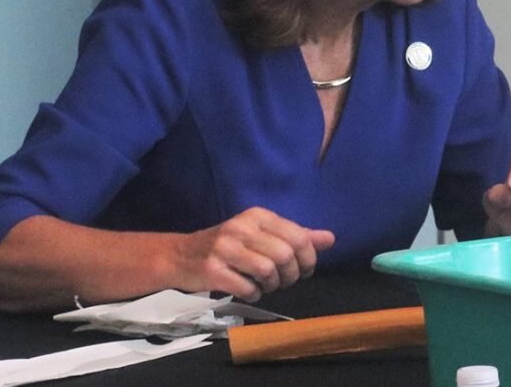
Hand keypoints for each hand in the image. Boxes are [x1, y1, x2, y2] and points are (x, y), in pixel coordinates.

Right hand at [170, 207, 333, 300]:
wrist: (179, 257)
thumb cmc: (228, 247)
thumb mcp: (261, 235)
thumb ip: (296, 236)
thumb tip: (330, 239)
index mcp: (258, 216)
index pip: (298, 236)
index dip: (308, 259)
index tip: (305, 271)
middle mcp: (242, 227)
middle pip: (285, 255)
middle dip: (291, 275)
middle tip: (284, 282)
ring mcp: (224, 248)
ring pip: (268, 270)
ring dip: (273, 286)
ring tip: (266, 286)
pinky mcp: (212, 270)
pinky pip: (246, 287)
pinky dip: (254, 294)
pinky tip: (249, 292)